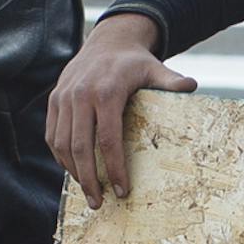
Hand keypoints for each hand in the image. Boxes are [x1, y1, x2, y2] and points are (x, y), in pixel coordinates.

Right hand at [45, 13, 197, 207]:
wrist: (107, 41)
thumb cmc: (134, 62)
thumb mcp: (155, 69)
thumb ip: (171, 82)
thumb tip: (192, 87)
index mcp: (106, 91)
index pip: (108, 139)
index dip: (114, 168)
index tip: (122, 190)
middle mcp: (80, 95)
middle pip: (80, 148)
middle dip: (89, 180)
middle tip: (99, 203)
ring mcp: (63, 98)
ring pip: (62, 145)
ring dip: (73, 172)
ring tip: (88, 191)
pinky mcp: (54, 101)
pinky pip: (52, 136)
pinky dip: (61, 157)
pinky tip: (74, 170)